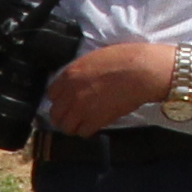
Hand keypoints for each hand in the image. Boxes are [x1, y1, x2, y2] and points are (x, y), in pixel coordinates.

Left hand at [47, 39, 177, 133]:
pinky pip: (82, 133)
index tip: (66, 102)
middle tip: (73, 117)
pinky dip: (87, 131)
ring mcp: (81, 108)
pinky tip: (94, 126)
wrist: (140, 71)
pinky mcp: (94, 121)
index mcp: (69, 74)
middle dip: (63, 116)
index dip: (59, 99)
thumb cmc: (122, 59)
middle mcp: (70, 93)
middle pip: (55, 114)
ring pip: (66, 127)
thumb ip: (79, 72)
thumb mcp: (93, 59)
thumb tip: (76, 81)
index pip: (51, 94)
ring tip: (83, 124)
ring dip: (74, 127)